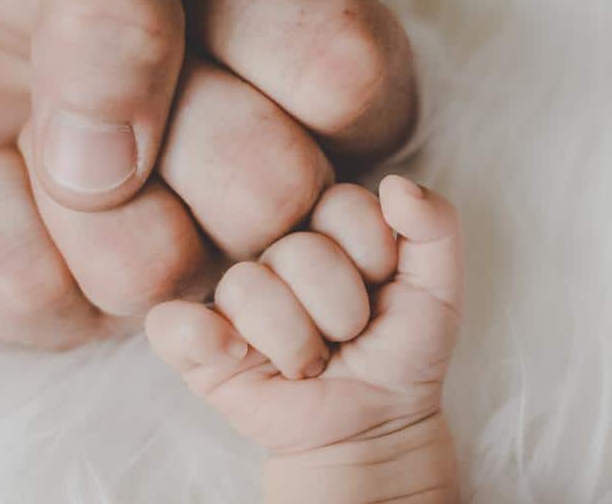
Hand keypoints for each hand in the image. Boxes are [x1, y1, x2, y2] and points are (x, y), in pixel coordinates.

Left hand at [0, 0, 416, 346]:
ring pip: (160, 274)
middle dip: (166, 123)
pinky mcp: (65, 298)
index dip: (270, 54)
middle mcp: (247, 170)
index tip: (204, 1)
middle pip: (273, 198)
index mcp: (292, 57)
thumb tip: (114, 167)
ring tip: (35, 120)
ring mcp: (162, 244)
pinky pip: (42, 302)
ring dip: (65, 187)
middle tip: (98, 66)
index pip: (357, 90)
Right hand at [147, 177, 462, 501]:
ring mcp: (229, 298)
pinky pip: (172, 324)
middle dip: (341, 312)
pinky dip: (202, 337)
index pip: (343, 206)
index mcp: (322, 229)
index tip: (384, 291)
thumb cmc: (400, 353)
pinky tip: (238, 356)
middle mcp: (271, 254)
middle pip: (300, 253)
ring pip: (248, 288)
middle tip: (347, 338)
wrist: (373, 427)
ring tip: (311, 363)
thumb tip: (395, 185)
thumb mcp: (439, 291)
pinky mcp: (195, 343)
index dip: (374, 257)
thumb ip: (436, 228)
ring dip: (298, 343)